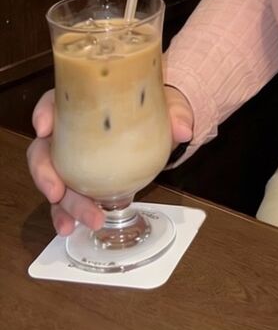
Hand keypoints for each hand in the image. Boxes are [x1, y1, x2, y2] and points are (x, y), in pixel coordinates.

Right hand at [26, 84, 194, 235]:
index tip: (45, 127)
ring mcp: (71, 159)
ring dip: (60, 204)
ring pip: (52, 180)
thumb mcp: (165, 105)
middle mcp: (69, 131)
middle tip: (57, 192)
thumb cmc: (152, 109)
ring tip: (72, 224)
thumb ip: (175, 113)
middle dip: (45, 173)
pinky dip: (65, 215)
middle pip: (44, 149)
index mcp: (83, 104)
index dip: (44, 112)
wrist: (159, 127)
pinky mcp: (79, 181)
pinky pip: (65, 199)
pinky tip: (70, 228)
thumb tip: (182, 129)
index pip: (55, 101)